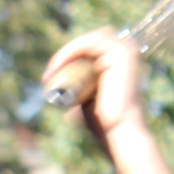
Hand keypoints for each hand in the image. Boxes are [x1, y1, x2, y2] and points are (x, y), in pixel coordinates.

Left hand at [42, 29, 146, 158]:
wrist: (119, 133)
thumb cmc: (103, 124)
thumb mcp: (85, 102)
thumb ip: (77, 91)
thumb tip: (59, 93)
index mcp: (119, 62)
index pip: (90, 48)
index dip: (68, 57)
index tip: (48, 77)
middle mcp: (125, 53)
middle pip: (89, 41)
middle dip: (66, 53)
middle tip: (49, 74)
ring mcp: (126, 51)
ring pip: (88, 40)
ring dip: (66, 53)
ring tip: (51, 72)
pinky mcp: (122, 53)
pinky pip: (89, 44)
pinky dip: (70, 52)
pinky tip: (58, 66)